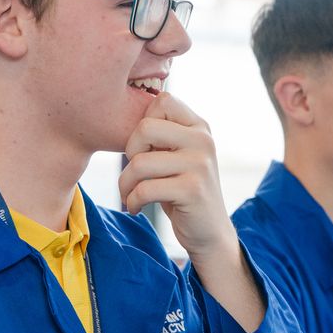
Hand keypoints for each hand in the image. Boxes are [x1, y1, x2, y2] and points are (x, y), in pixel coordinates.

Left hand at [119, 92, 236, 263]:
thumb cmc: (182, 191)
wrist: (209, 232)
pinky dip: (132, 201)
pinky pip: (145, 189)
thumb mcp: (175, 156)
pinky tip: (136, 208)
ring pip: (140, 162)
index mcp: (199, 127)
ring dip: (125, 183)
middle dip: (129, 152)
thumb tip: (122, 113)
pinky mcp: (192, 190)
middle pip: (145, 127)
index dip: (142, 123)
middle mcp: (203, 140)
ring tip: (128, 194)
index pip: (162, 101)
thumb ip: (161, 135)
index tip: (144, 149)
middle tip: (134, 172)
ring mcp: (200, 164)